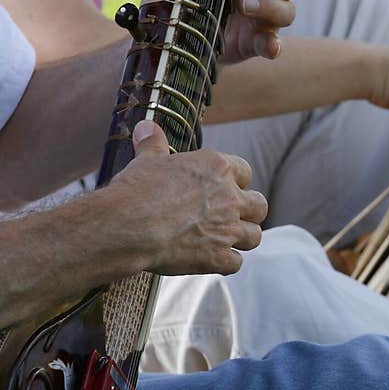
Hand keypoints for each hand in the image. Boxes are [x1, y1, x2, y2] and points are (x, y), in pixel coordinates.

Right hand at [108, 121, 267, 275]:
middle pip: (260, 205)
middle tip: (231, 216)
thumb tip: (147, 125)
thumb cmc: (137, 190)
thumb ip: (153, 143)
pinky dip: (226, 263)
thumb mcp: (146, 160)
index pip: (245, 172)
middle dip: (249, 212)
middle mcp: (230, 198)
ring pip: (255, 236)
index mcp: (218, 169)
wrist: (127, 226)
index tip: (224, 187)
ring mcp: (228, 230)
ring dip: (243, 239)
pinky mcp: (218, 257)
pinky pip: (236, 263)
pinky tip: (212, 260)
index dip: (236, 181)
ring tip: (225, 239)